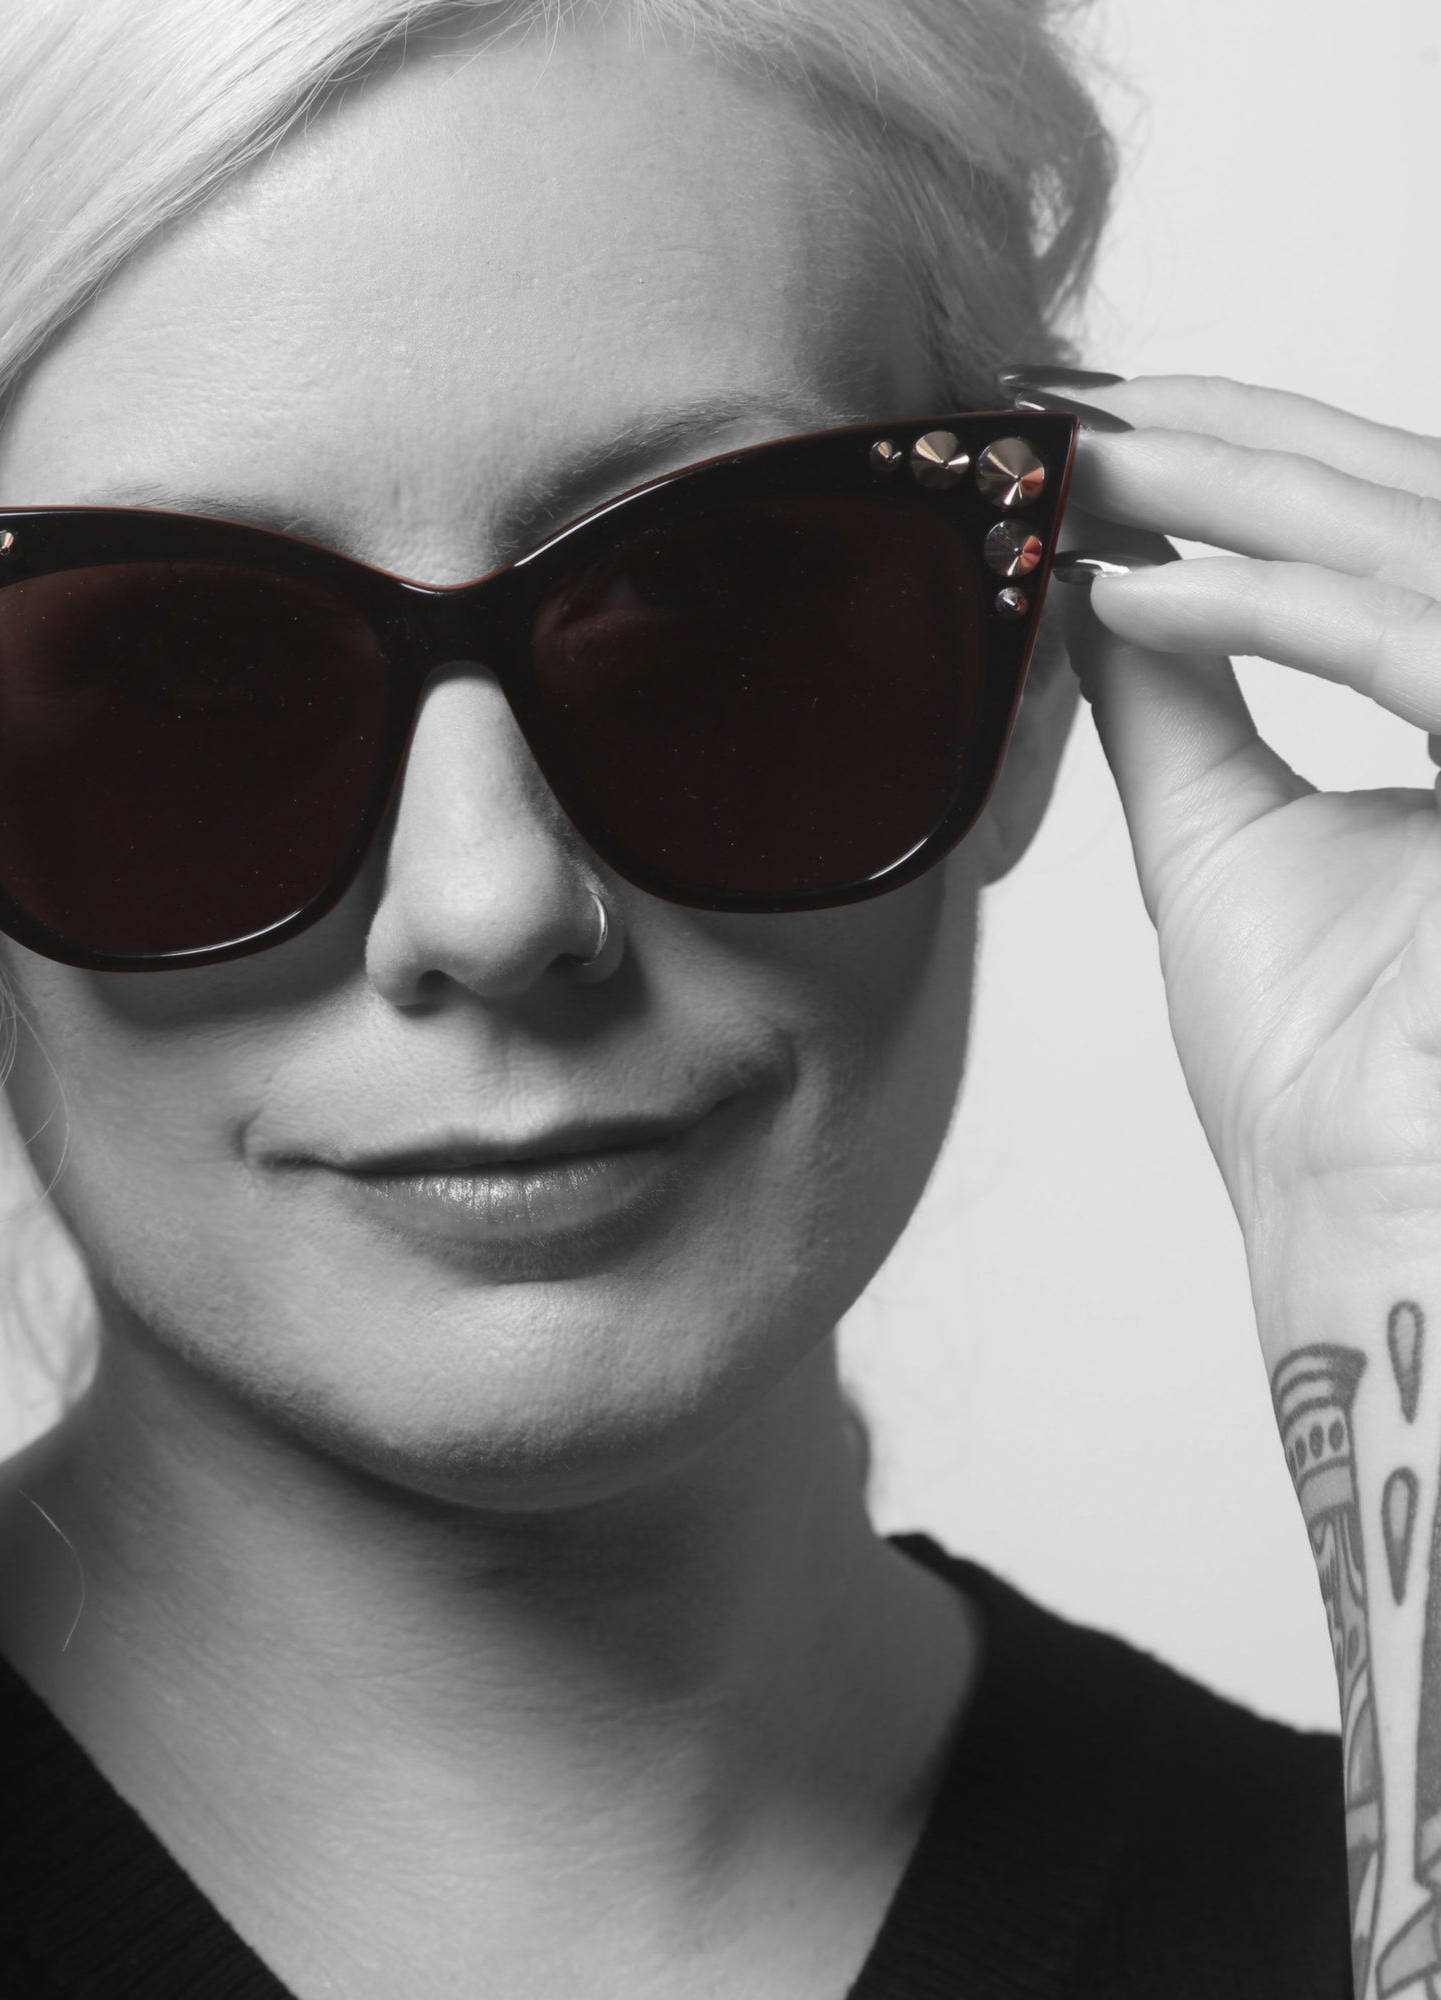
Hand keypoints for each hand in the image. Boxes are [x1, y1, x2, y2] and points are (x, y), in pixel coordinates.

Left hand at [1044, 375, 1440, 1333]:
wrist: (1368, 1215)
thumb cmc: (1319, 1064)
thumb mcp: (1224, 832)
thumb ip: (1181, 696)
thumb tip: (1103, 577)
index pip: (1390, 527)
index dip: (1244, 455)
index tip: (1090, 417)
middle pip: (1407, 500)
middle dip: (1221, 437)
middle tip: (1056, 399)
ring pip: (1412, 541)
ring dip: (1221, 489)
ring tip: (1061, 463)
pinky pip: (1413, 644)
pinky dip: (1258, 608)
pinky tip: (1115, 588)